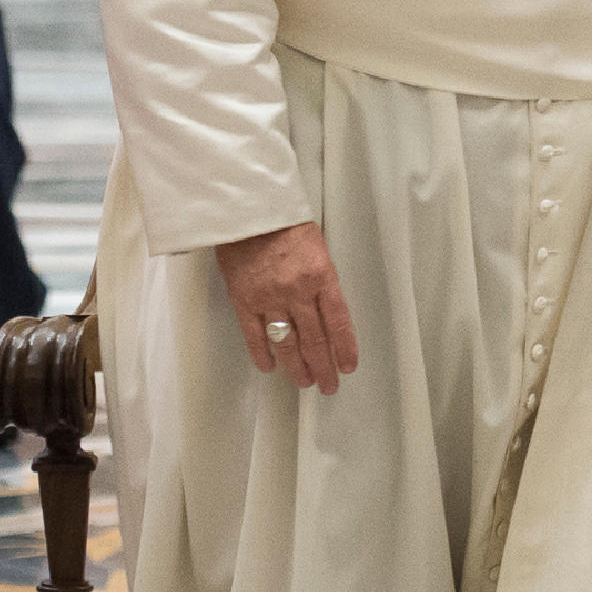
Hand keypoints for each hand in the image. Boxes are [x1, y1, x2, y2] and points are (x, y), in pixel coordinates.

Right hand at [213, 220, 357, 394]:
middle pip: (314, 339)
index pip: (338, 321)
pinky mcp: (243, 299)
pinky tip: (270, 367)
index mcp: (321, 275)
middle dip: (323, 366)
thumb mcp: (317, 247)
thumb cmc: (285, 221)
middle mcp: (297, 291)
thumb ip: (321, 280)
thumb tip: (325, 313)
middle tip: (328, 385)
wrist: (247, 206)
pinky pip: (254, 335)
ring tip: (304, 382)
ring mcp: (269, 297)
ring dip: (297, 366)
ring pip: (286, 343)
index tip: (348, 367)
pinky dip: (262, 354)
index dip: (344, 348)